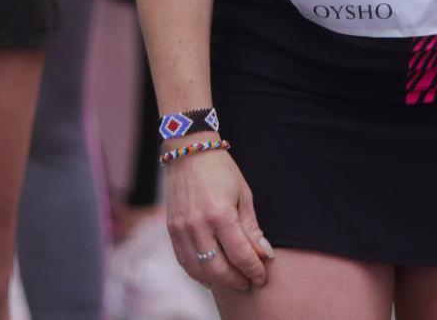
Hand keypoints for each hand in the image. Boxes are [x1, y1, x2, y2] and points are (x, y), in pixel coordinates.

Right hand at [164, 151, 273, 292]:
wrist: (189, 152)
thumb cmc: (221, 171)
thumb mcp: (244, 195)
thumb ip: (251, 228)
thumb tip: (264, 254)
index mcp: (220, 214)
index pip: (240, 255)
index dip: (253, 270)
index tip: (262, 277)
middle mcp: (197, 225)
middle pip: (218, 269)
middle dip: (237, 280)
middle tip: (249, 283)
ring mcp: (181, 229)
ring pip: (199, 270)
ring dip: (218, 281)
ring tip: (233, 281)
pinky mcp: (171, 230)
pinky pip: (184, 261)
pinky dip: (198, 273)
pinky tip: (211, 274)